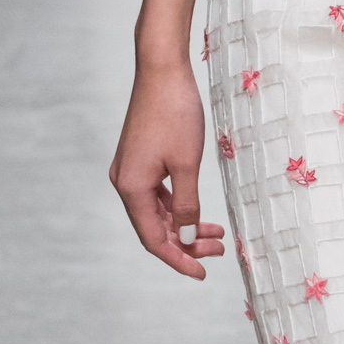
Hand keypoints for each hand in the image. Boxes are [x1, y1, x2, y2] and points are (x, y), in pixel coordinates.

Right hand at [110, 60, 225, 278]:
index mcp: (131, 188)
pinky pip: (157, 194)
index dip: (178, 259)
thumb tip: (184, 236)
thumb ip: (186, 204)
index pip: (153, 239)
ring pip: (157, 212)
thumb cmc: (175, 114)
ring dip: (184, 225)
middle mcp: (125, 182)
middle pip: (155, 228)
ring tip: (216, 235)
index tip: (202, 273)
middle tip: (218, 251)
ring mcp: (131, 170)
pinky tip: (197, 210)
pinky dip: (177, 206)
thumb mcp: (187, 165)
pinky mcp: (139, 158)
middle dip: (186, 243)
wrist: (162, 70)